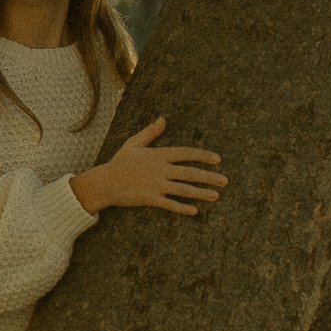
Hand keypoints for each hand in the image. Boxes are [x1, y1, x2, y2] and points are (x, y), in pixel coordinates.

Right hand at [72, 120, 227, 217]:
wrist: (105, 182)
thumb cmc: (120, 162)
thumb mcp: (134, 143)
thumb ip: (151, 132)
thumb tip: (163, 118)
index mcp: (158, 154)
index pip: (185, 153)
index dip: (202, 155)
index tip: (218, 159)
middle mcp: (160, 169)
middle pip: (189, 172)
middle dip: (209, 176)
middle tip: (225, 181)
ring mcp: (156, 185)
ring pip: (183, 189)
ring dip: (201, 193)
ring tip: (216, 196)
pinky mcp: (150, 199)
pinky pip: (170, 204)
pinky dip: (182, 208)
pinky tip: (195, 211)